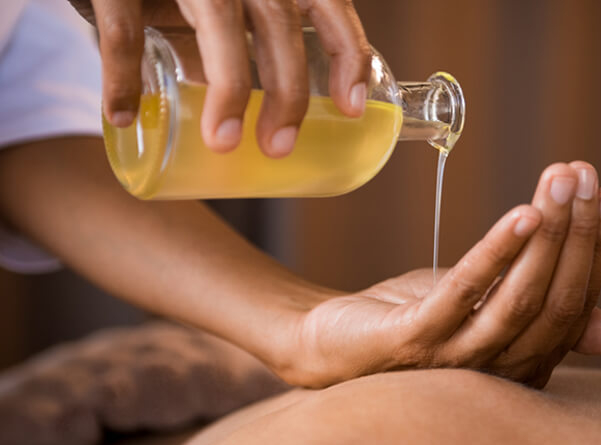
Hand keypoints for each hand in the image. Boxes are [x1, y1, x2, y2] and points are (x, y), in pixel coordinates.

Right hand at [70, 0, 369, 156]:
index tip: (351, 109)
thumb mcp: (218, 5)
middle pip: (278, 22)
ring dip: (227, 87)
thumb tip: (256, 111)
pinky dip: (122, 74)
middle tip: (279, 146)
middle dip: (288, 90)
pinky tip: (122, 115)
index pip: (328, 3)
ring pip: (218, 20)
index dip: (347, 53)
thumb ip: (237, 42)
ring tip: (223, 143)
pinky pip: (123, 28)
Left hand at [267, 162, 600, 387]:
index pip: (577, 305)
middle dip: (579, 233)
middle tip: (586, 174)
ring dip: (548, 235)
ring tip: (560, 181)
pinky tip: (521, 213)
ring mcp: (456, 360)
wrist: (332, 345)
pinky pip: (463, 294)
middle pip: (556, 302)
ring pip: (519, 299)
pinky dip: (496, 253)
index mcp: (525, 363)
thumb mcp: (486, 313)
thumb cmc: (415, 322)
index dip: (598, 249)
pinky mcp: (414, 341)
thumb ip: (540, 314)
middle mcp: (499, 371)